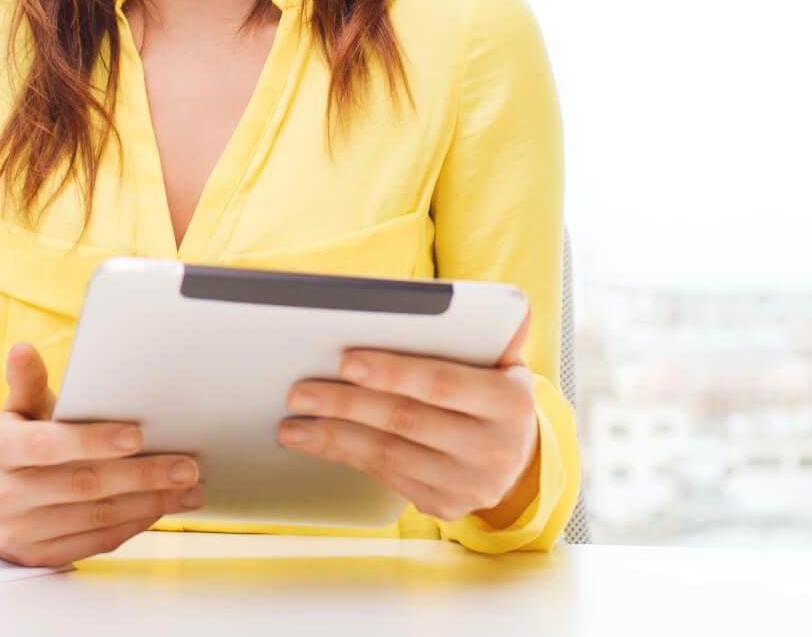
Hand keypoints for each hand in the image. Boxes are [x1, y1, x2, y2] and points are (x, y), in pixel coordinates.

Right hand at [0, 341, 204, 566]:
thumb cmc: (16, 445)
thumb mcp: (17, 411)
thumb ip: (27, 383)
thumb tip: (23, 349)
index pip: (47, 445)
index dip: (93, 441)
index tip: (137, 435)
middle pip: (81, 485)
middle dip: (141, 474)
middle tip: (186, 465)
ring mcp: (16, 532)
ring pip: (95, 517)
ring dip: (148, 502)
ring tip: (185, 487)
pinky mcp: (36, 558)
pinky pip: (94, 542)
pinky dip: (132, 524)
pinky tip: (159, 508)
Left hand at [278, 305, 540, 523]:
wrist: (519, 455)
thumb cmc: (494, 390)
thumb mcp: (503, 360)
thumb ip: (482, 333)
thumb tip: (457, 306)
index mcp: (511, 402)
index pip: (444, 384)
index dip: (394, 372)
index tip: (346, 361)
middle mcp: (496, 448)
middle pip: (406, 421)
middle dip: (346, 405)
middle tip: (301, 392)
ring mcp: (470, 484)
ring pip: (389, 455)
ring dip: (334, 437)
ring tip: (293, 423)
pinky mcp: (446, 505)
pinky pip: (387, 476)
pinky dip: (347, 456)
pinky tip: (316, 442)